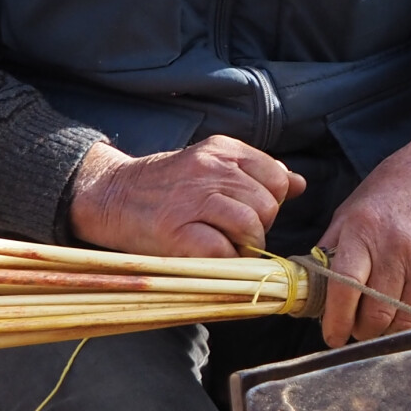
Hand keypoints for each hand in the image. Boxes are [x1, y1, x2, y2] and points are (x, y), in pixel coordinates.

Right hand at [69, 136, 303, 258]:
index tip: (252, 214)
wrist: (110, 195)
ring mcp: (192, 198)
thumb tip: (299, 184)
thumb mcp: (212, 166)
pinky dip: (224, 261)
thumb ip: (257, 173)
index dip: (272, 203)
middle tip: (236, 236)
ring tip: (226, 248)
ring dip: (245, 247)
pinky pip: (221, 250)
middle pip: (268, 205)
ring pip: (250, 226)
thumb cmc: (168, 187)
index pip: (278, 178)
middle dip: (260, 228)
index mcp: (223, 149)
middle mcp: (210, 168)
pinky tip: (210, 257)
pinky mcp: (175, 229)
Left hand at [311, 113, 410, 344]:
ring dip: (389, 331)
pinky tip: (409, 316)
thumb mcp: (352, 210)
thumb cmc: (394, 191)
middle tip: (360, 329)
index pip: (344, 289)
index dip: (336, 321)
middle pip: (375, 313)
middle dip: (363, 330)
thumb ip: (332, 249)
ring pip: (404, 320)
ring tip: (384, 323)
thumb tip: (312, 290)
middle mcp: (397, 247)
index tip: (333, 336)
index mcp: (363, 230)